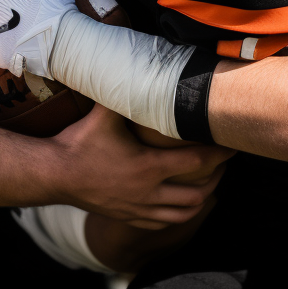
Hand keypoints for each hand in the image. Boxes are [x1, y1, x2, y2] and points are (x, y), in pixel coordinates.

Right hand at [50, 105, 229, 225]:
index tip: (231, 144)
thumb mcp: (104, 114)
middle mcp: (149, 192)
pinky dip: (179, 213)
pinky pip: (164, 223)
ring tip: (207, 183)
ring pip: (184, 213)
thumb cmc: (80, 142)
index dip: (219, 153)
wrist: (56, 174)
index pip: (197, 161)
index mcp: (149, 167)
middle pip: (199, 193)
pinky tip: (180, 202)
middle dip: (215, 179)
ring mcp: (140, 209)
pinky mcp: (129, 218)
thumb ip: (124, 93)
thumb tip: (135, 65)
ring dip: (201, 199)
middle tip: (222, 164)